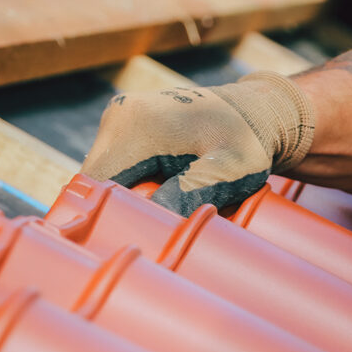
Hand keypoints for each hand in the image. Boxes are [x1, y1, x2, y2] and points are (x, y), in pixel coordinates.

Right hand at [81, 72, 314, 215]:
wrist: (256, 112)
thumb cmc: (247, 142)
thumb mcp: (228, 171)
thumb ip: (190, 193)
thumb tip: (151, 219)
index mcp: (135, 126)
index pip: (95, 185)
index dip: (104, 216)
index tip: (126, 239)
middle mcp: (119, 115)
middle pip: (95, 181)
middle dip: (118, 207)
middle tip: (152, 228)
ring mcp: (121, 117)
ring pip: (106, 174)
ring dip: (127, 196)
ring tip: (164, 206)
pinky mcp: (128, 124)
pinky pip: (118, 163)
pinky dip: (134, 183)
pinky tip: (163, 190)